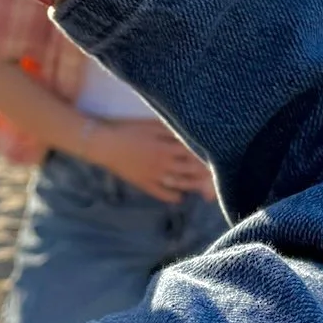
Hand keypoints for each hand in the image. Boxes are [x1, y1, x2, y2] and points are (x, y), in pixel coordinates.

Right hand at [87, 119, 214, 204]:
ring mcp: (154, 176)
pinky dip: (173, 197)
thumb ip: (171, 128)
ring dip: (193, 187)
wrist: (104, 144)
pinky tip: (180, 197)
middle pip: (190, 171)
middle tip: (217, 176)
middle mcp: (163, 164)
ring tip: (205, 189)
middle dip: (205, 174)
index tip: (218, 156)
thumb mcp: (150, 125)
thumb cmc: (127, 130)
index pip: (193, 154)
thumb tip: (189, 131)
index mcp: (166, 148)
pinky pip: (162, 194)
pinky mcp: (144, 184)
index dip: (206, 156)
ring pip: (179, 184)